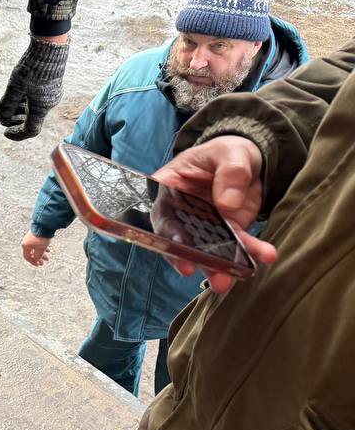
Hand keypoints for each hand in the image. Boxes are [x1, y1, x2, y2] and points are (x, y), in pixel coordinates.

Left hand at [0, 36, 70, 140]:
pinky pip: (37, 99)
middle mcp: (49, 103)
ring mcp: (52, 94)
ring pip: (33, 109)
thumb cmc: (32, 68)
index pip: (30, 130)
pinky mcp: (52, 85)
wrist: (49, 46)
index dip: (17, 134)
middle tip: (4, 113)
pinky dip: (26, 100)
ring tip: (10, 99)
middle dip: (15, 119)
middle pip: (31, 120)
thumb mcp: (14, 88)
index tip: (5, 132)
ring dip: (19, 109)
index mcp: (42, 107)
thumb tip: (1, 119)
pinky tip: (18, 91)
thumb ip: (6, 106)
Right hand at [22, 232, 52, 265]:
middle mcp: (26, 242)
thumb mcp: (40, 250)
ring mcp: (30, 238)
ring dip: (41, 253)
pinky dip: (42, 248)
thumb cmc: (41, 238)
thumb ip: (38, 256)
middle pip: (32, 253)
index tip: (38, 265)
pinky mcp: (34, 235)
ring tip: (47, 256)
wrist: (44, 226)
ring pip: (35, 248)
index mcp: (25, 246)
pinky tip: (47, 249)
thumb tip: (37, 260)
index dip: (33, 262)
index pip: (27, 257)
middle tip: (43, 262)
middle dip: (38, 258)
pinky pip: (37, 244)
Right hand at [151, 135, 277, 292]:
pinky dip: (249, 252)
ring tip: (235, 278)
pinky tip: (264, 255)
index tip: (185, 255)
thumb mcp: (230, 152)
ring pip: (210, 249)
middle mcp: (181, 213)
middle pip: (184, 241)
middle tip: (216, 278)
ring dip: (223, 265)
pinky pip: (236, 245)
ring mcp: (204, 225)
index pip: (165, 217)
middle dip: (200, 261)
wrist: (246, 158)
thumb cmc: (227, 151)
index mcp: (170, 189)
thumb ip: (230, 172)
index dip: (171, 238)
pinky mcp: (227, 230)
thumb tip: (227, 204)